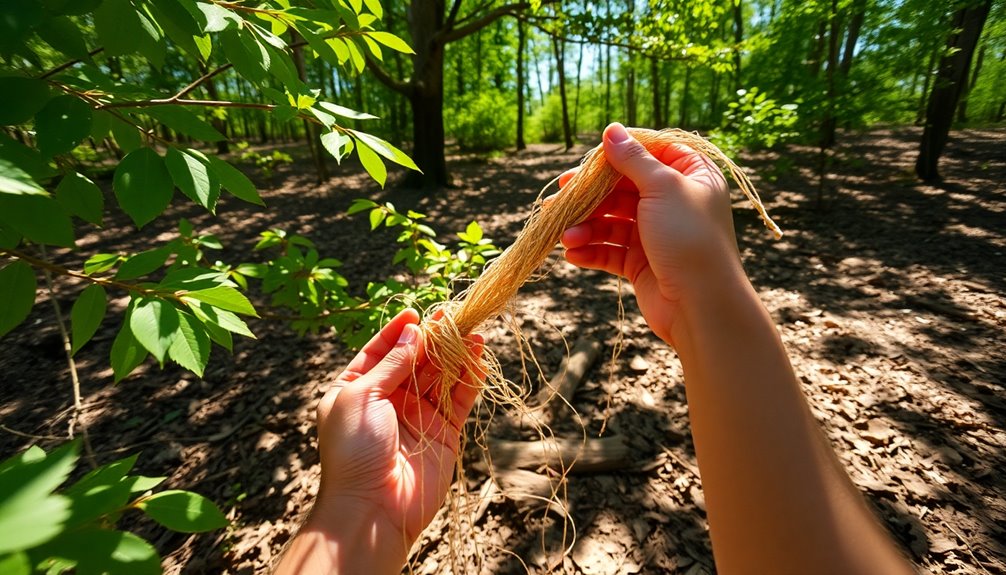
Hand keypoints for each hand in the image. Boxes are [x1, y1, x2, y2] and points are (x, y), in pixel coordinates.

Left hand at [295, 309, 483, 571]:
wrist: (372, 507)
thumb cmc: (354, 449)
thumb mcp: (362, 396)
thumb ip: (391, 364)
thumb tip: (414, 334)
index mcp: (356, 390)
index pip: (379, 352)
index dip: (397, 332)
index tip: (415, 312)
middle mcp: (388, 400)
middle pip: (414, 360)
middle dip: (431, 338)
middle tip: (450, 314)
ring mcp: (417, 416)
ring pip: (440, 376)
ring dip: (455, 353)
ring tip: (471, 329)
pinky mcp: (444, 432)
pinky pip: (459, 399)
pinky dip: (470, 378)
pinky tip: (479, 357)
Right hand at [559, 123, 741, 343]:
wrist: (701, 305)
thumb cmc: (689, 237)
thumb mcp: (662, 187)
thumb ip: (633, 159)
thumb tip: (611, 129)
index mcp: (691, 176)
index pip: (650, 153)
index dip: (618, 155)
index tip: (589, 161)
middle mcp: (674, 202)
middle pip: (623, 188)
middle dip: (591, 196)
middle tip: (560, 198)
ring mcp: (656, 233)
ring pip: (612, 221)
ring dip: (586, 227)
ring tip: (564, 235)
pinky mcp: (642, 262)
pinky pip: (610, 250)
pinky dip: (591, 250)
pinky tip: (572, 253)